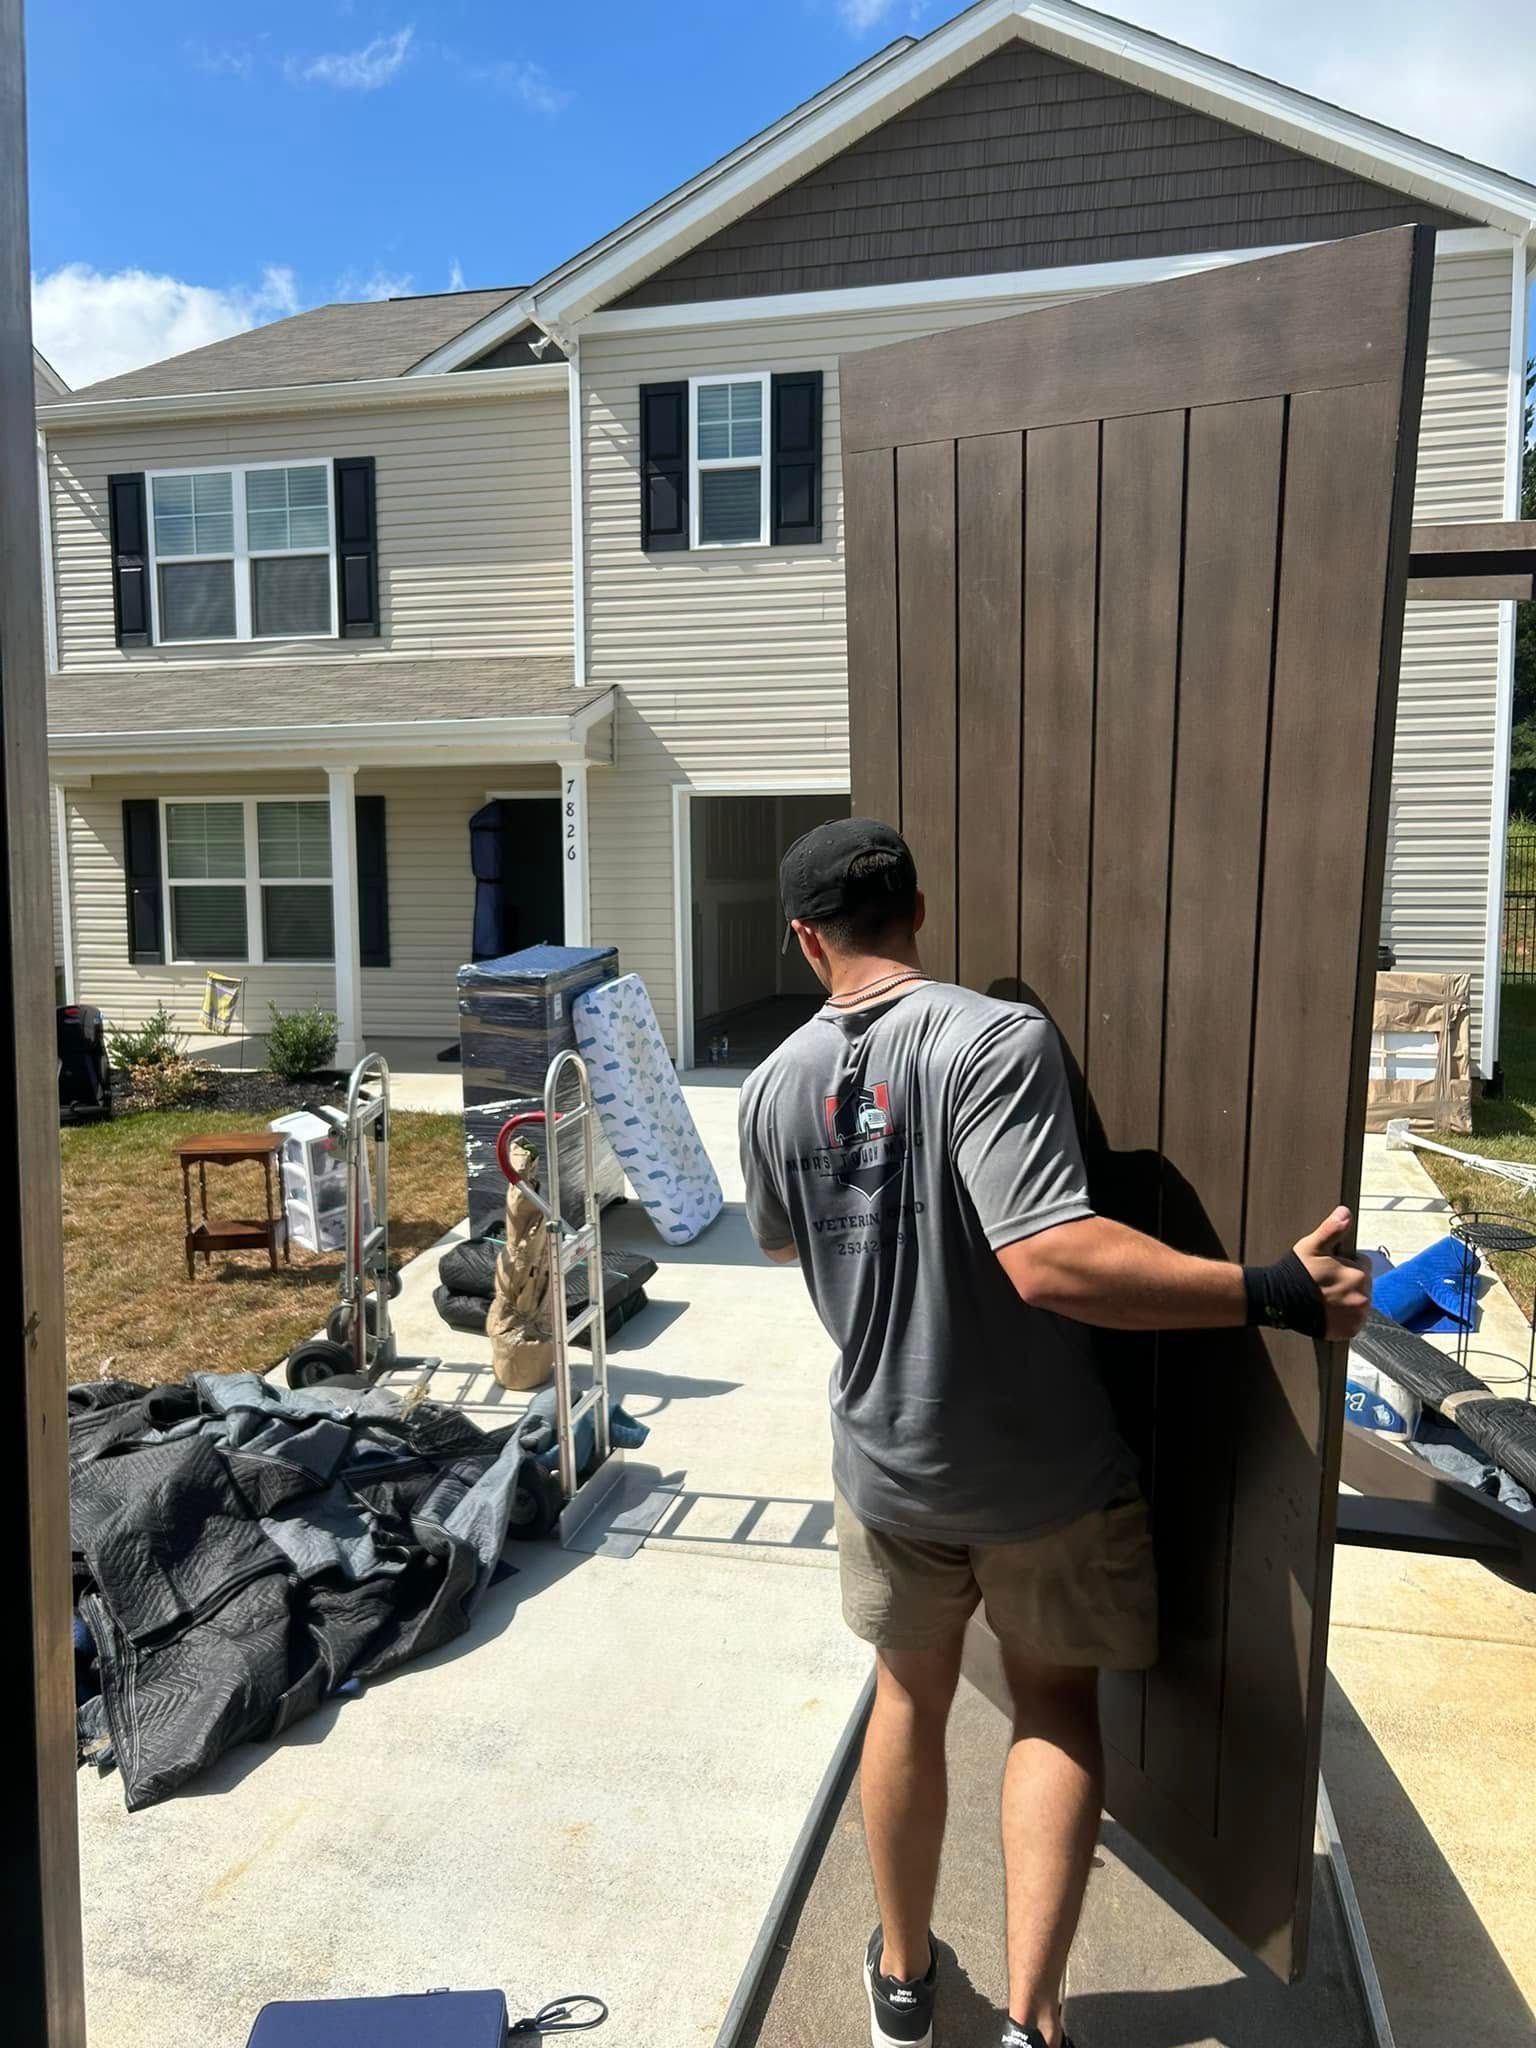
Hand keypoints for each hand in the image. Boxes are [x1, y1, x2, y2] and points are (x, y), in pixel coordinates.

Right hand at [1294, 1207, 1371, 1340]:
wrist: (1278, 1301)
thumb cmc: (1295, 1272)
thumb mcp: (1312, 1246)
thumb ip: (1332, 1229)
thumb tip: (1345, 1212)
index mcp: (1358, 1276)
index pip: (1363, 1266)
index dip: (1347, 1264)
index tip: (1331, 1269)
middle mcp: (1362, 1298)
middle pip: (1362, 1286)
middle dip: (1348, 1283)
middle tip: (1325, 1284)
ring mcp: (1356, 1317)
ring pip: (1359, 1304)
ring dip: (1348, 1301)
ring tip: (1326, 1299)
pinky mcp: (1348, 1332)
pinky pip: (1352, 1322)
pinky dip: (1344, 1319)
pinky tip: (1328, 1312)